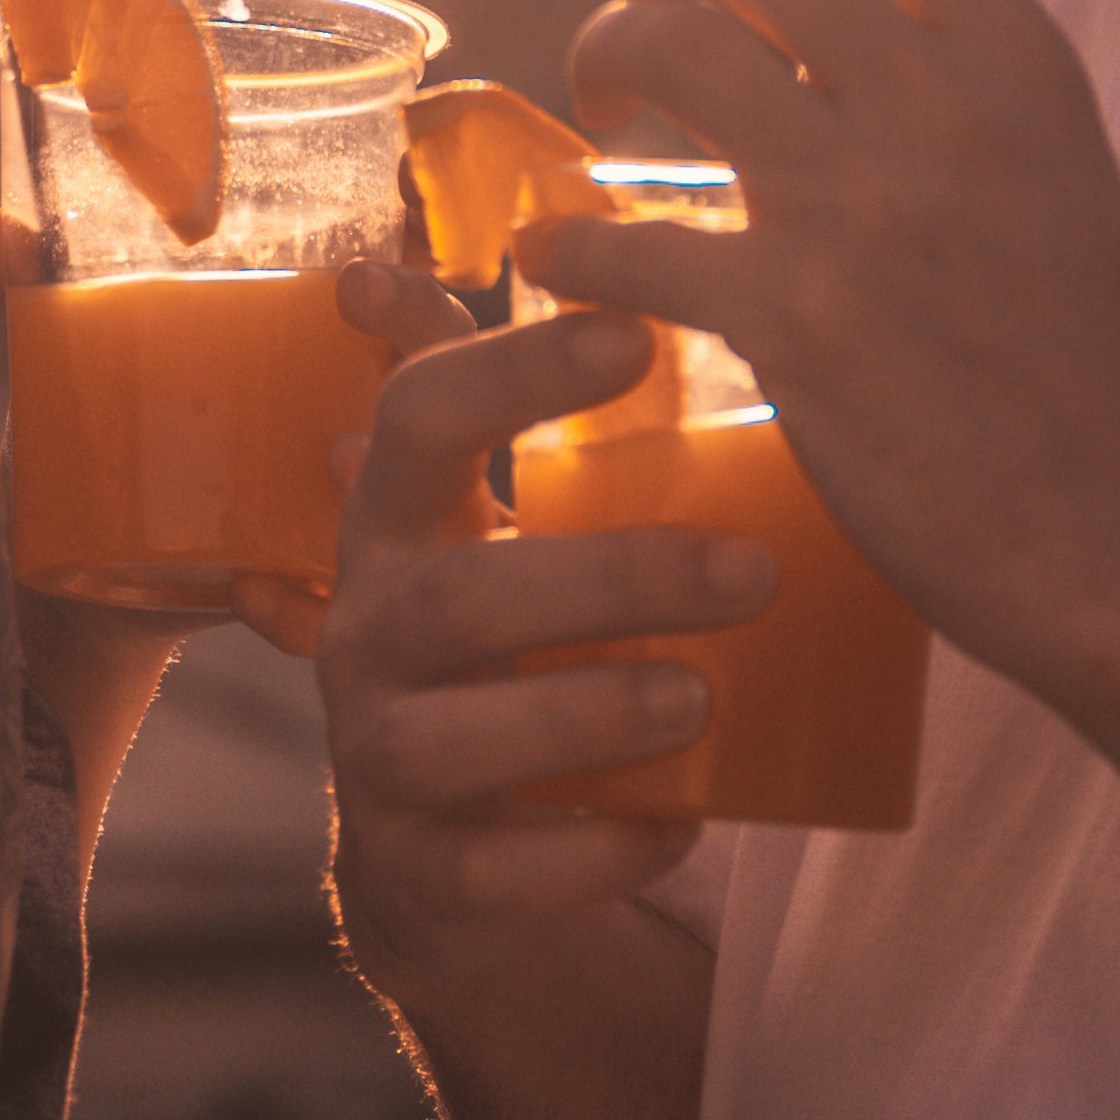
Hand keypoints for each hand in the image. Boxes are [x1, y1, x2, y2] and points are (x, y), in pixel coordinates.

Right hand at [264, 261, 782, 1001]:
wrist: (435, 852)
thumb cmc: (493, 641)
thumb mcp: (478, 515)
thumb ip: (489, 395)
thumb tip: (461, 243)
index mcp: (391, 521)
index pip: (418, 420)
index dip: (515, 372)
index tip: (638, 334)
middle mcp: (365, 632)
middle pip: (458, 595)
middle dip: (609, 579)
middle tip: (753, 571)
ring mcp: (378, 758)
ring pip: (453, 739)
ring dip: (585, 713)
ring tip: (704, 699)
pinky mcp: (420, 876)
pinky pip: (493, 872)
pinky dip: (588, 852)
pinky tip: (675, 824)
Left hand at [540, 0, 1119, 760]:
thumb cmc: (1107, 379)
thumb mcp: (1076, 183)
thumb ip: (980, 91)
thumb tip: (891, 14)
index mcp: (1014, 61)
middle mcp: (938, 109)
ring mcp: (862, 212)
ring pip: (671, 53)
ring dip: (603, 58)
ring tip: (602, 108)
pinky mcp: (795, 326)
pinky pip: (630, 244)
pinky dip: (574, 247)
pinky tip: (568, 262)